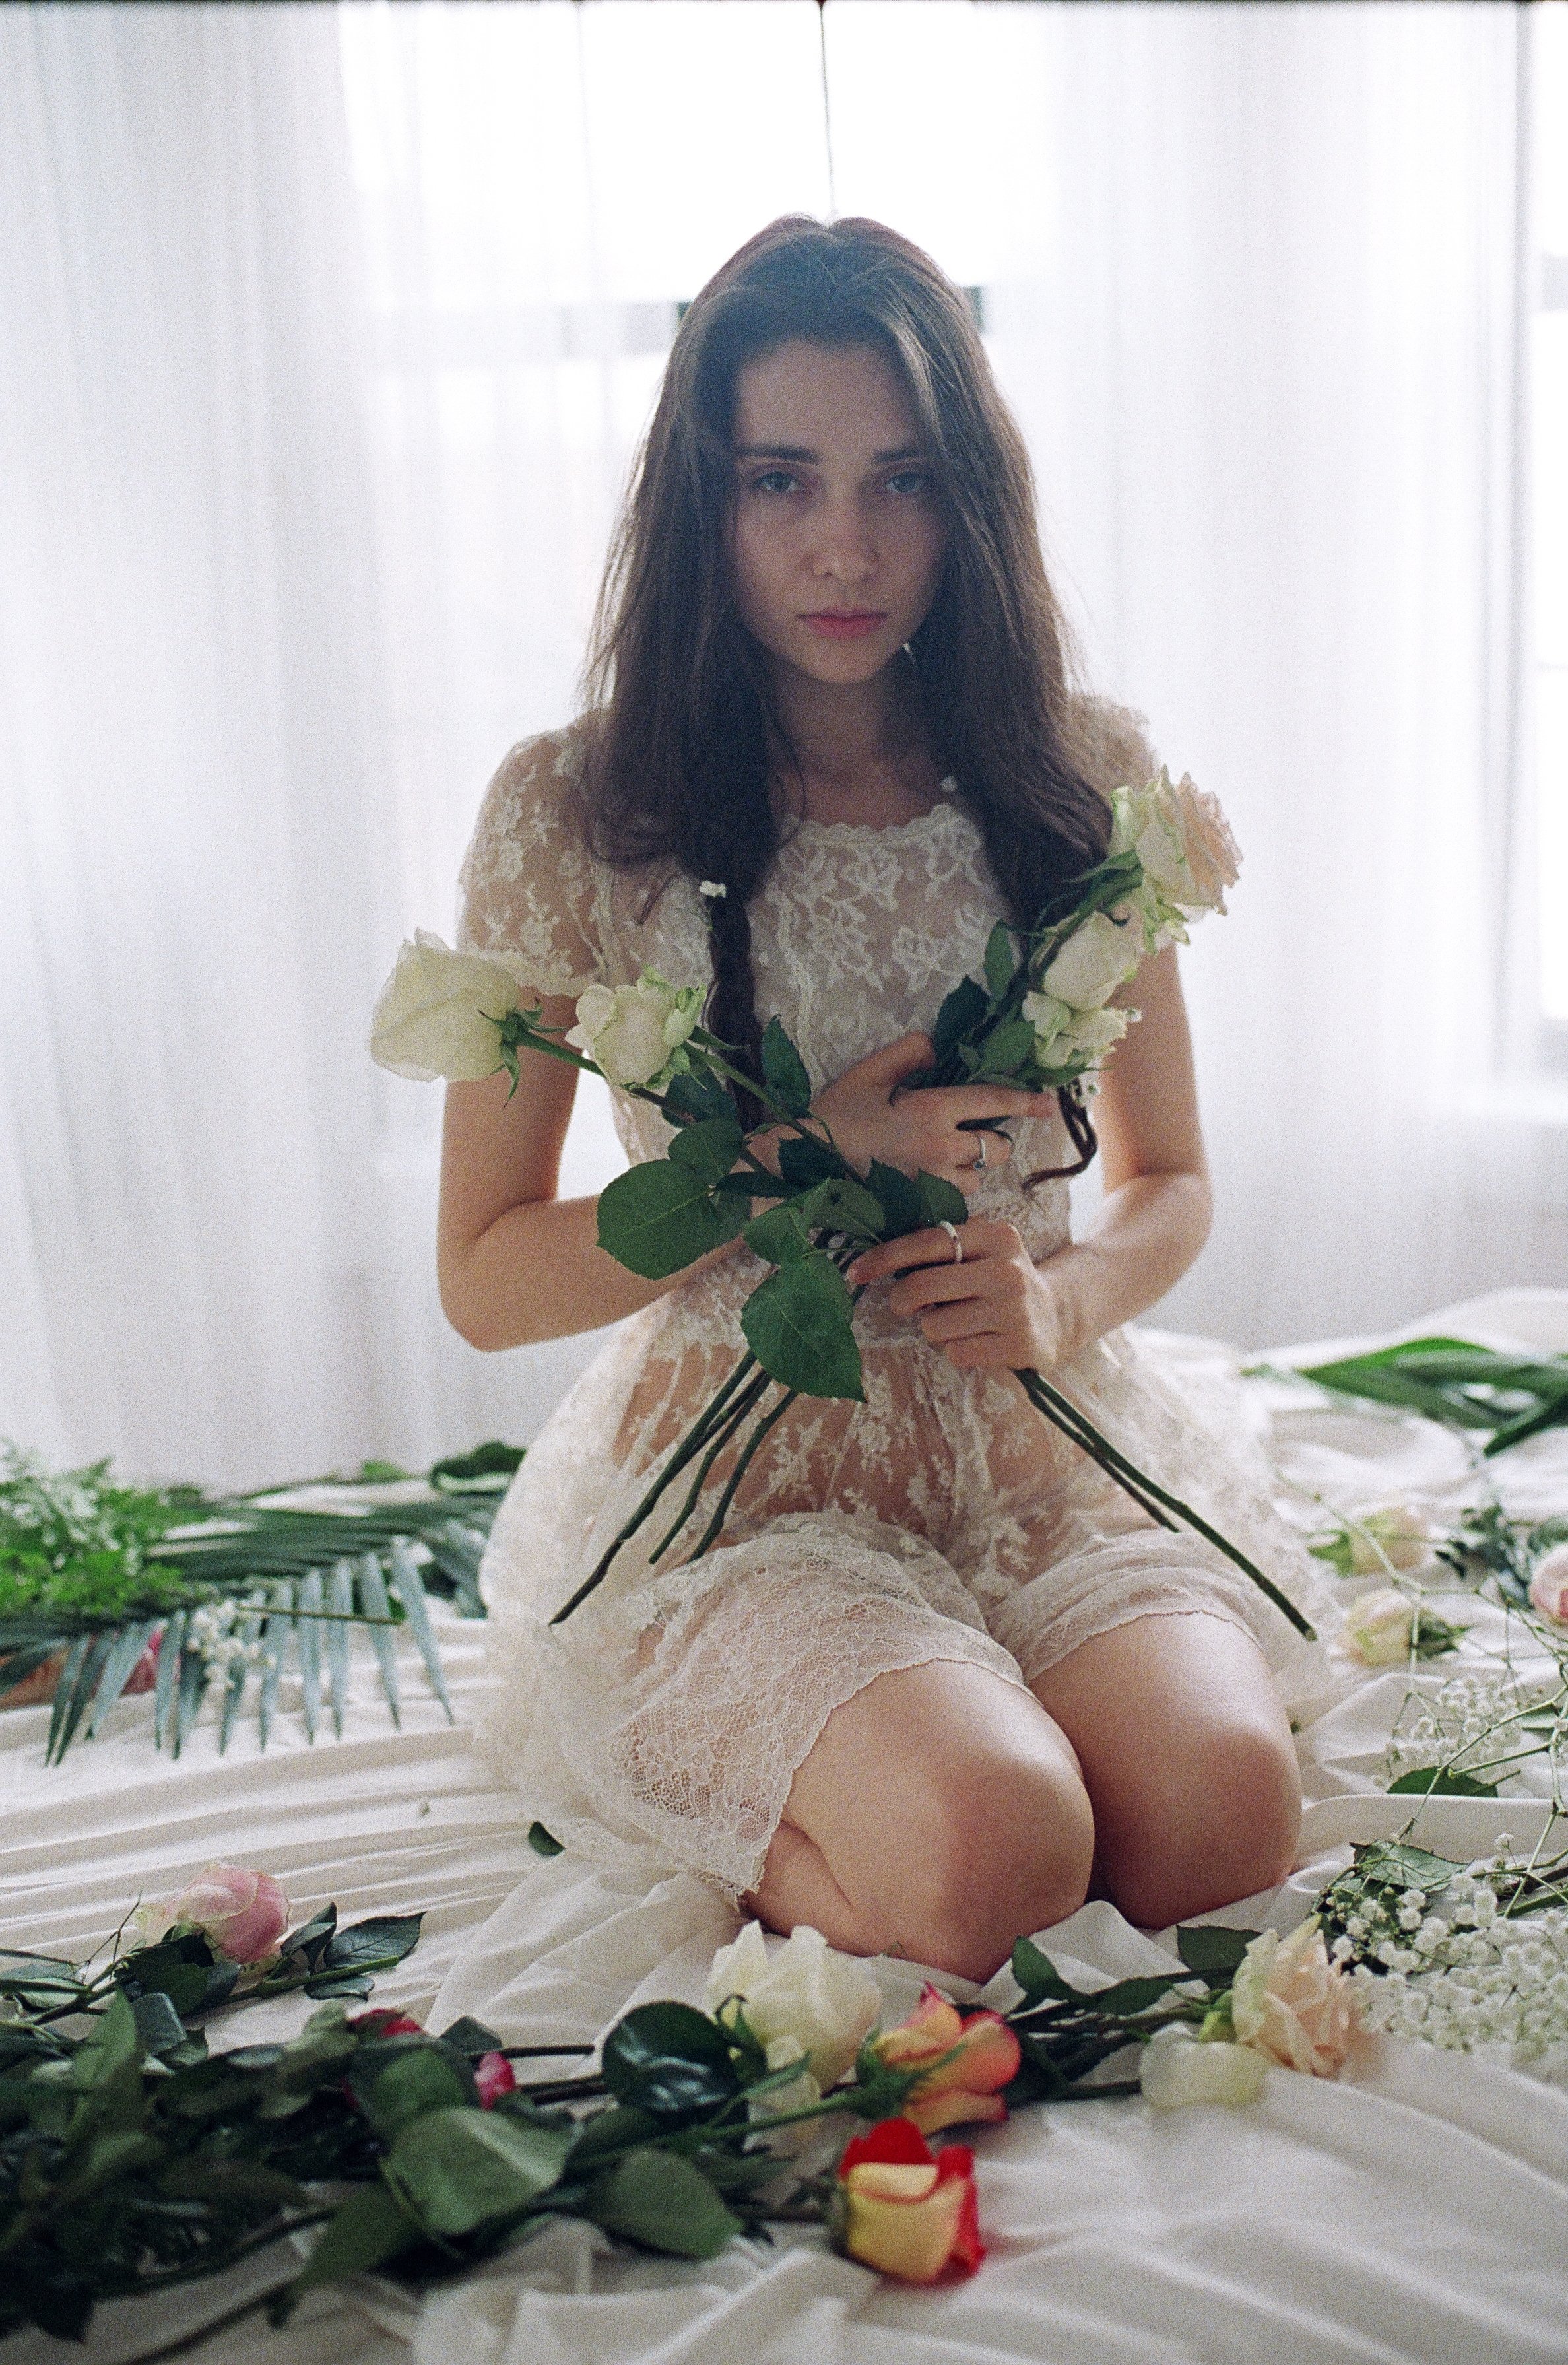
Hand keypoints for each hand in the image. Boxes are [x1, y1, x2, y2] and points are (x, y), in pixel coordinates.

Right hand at [811, 1034, 1039, 1195]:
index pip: (993, 1100)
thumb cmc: (833, 1116)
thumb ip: (909, 1053)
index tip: (1051, 1104)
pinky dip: (946, 1194)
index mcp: (932, 1108)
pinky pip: (952, 1203)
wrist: (800, 1165)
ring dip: (967, 1170)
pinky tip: (922, 1184)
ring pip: (976, 1179)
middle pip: (996, 1148)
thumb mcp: (868, 1072)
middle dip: (992, 1141)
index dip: (1026, 1101)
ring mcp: (931, 1182)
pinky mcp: (919, 1208)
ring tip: (936, 1162)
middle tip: (967, 1136)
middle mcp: (940, 1147)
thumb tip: (937, 1048)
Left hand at [846, 1222, 1084, 1372]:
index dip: (884, 1257)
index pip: (927, 1242)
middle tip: (907, 1305)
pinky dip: (956, 1350)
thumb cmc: (999, 1280)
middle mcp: (1007, 1269)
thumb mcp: (981, 1251)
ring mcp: (1014, 1309)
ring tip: (958, 1323)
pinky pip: (956, 1353)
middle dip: (902, 1301)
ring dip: (934, 1329)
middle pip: (922, 1287)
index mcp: (994, 1236)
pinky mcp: (1018, 1345)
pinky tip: (977, 1341)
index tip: (855, 1272)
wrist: (1056, 1314)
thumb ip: (941, 1248)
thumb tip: (877, 1257)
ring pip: (934, 1326)